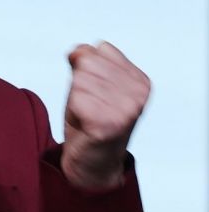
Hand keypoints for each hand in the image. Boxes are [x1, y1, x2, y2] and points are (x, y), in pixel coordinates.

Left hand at [61, 41, 150, 189]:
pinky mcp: (108, 123)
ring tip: (88, 115)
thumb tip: (77, 52)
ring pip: (79, 80)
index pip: (99, 49)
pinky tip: (85, 124)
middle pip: (87, 63)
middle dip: (79, 84)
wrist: (94, 162)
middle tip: (90, 106)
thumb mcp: (91, 83)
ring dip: (76, 98)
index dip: (86, 70)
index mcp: (140, 80)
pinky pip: (75, 99)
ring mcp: (126, 108)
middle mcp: (138, 93)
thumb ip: (86, 61)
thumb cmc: (91, 119)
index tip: (97, 93)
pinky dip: (73, 111)